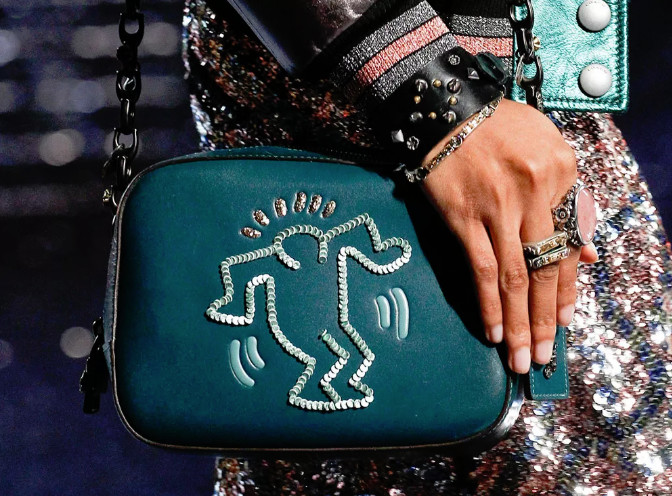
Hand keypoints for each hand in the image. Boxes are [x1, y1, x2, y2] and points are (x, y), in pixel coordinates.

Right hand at [421, 98, 596, 373]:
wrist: (447, 108)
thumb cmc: (499, 130)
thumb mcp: (548, 151)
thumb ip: (570, 203)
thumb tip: (589, 255)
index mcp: (562, 175)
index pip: (568, 246)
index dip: (567, 291)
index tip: (564, 324)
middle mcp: (535, 193)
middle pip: (544, 269)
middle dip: (545, 320)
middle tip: (546, 359)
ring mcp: (498, 207)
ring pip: (514, 277)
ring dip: (519, 324)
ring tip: (522, 360)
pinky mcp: (463, 216)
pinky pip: (480, 268)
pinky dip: (488, 303)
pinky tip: (493, 330)